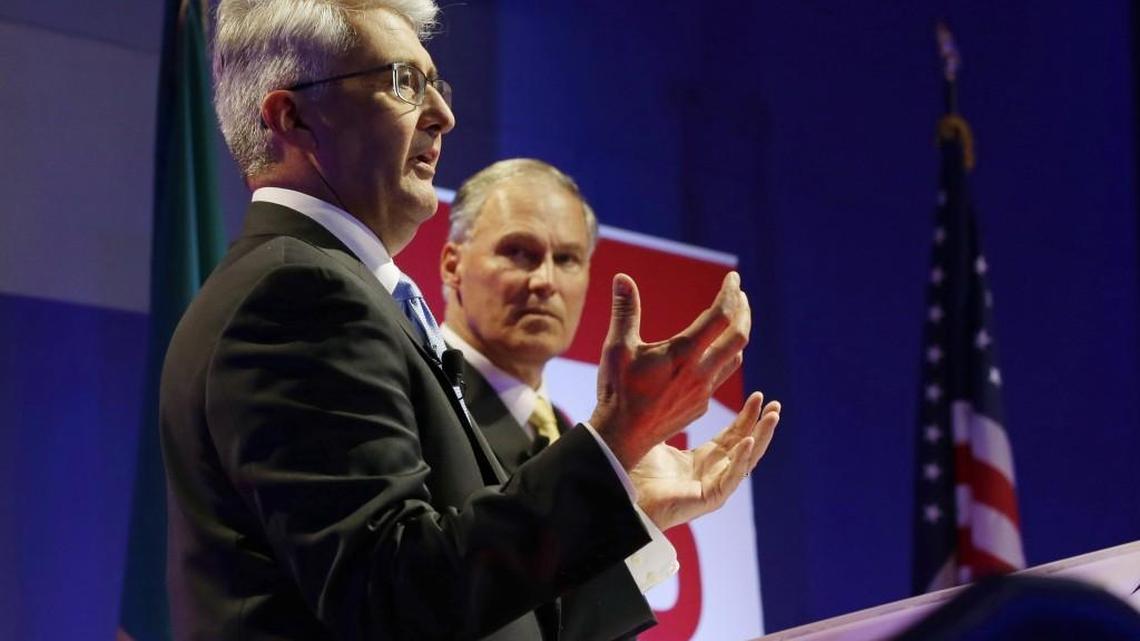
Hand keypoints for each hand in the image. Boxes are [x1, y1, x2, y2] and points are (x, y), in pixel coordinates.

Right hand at [590, 272, 749, 468]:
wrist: (622, 436)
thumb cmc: (618, 390)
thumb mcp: (617, 347)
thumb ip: (625, 311)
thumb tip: (622, 277)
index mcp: (683, 354)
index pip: (720, 316)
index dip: (730, 293)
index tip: (733, 278)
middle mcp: (700, 372)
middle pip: (739, 336)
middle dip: (744, 311)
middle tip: (741, 295)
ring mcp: (703, 391)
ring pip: (735, 358)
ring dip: (738, 335)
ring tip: (733, 320)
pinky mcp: (700, 406)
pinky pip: (721, 377)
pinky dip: (724, 358)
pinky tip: (712, 355)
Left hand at [630, 393, 780, 529]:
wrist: (623, 493)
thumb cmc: (637, 470)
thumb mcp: (658, 435)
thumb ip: (669, 416)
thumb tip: (671, 388)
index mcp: (705, 458)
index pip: (734, 434)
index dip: (747, 416)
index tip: (758, 395)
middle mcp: (714, 471)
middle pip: (747, 444)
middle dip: (762, 424)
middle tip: (776, 404)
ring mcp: (715, 485)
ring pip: (747, 460)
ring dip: (762, 437)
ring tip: (773, 417)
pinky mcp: (711, 498)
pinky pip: (732, 476)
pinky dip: (741, 458)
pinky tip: (750, 441)